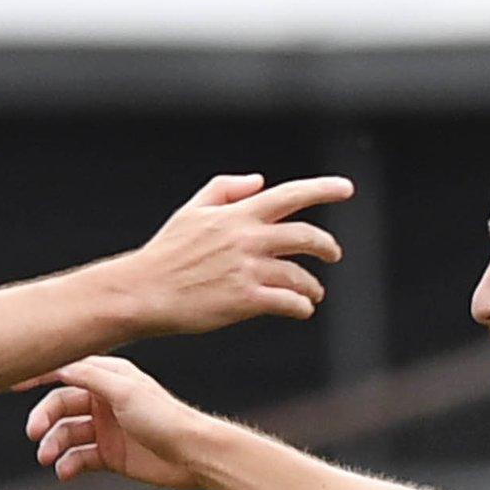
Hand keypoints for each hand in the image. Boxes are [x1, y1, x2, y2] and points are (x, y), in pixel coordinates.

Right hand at [25, 356, 208, 487]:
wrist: (191, 455)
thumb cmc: (164, 417)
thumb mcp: (125, 390)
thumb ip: (90, 375)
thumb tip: (59, 363)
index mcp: (108, 378)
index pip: (66, 371)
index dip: (39, 375)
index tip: (14, 382)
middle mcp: (104, 401)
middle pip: (60, 406)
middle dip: (44, 420)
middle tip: (34, 435)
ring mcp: (105, 429)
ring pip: (66, 434)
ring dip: (53, 446)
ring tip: (48, 459)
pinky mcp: (109, 455)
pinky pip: (78, 458)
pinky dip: (68, 465)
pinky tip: (65, 472)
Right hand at [114, 173, 351, 336]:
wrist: (143, 292)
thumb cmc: (165, 253)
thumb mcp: (191, 211)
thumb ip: (225, 190)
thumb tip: (259, 181)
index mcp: (237, 216)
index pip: (289, 196)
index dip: (322, 189)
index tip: (347, 188)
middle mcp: (247, 240)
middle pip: (305, 237)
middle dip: (327, 246)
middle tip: (334, 254)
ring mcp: (247, 271)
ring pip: (299, 275)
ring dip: (313, 285)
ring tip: (313, 292)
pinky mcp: (244, 301)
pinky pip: (287, 302)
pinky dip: (300, 306)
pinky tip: (301, 309)